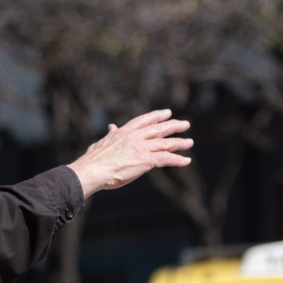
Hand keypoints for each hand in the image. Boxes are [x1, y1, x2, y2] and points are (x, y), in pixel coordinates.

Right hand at [66, 109, 192, 197]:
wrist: (93, 170)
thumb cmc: (94, 160)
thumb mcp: (102, 142)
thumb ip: (110, 134)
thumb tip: (111, 127)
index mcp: (124, 132)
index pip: (145, 120)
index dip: (157, 116)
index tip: (167, 113)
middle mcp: (135, 137)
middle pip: (159, 129)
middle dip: (174, 126)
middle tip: (186, 124)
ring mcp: (141, 148)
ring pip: (166, 143)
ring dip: (179, 143)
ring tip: (190, 142)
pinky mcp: (145, 161)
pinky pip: (166, 159)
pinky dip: (177, 159)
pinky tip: (186, 161)